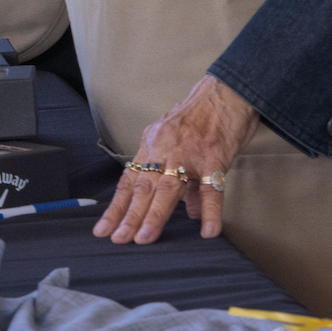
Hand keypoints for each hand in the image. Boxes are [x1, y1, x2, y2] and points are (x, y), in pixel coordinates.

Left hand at [95, 75, 257, 243]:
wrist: (227, 91)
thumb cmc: (203, 117)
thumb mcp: (181, 143)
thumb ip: (180, 177)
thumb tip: (187, 212)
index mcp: (152, 144)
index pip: (130, 180)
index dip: (117, 206)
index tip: (104, 228)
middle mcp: (165, 149)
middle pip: (143, 186)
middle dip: (129, 215)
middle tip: (118, 239)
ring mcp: (189, 153)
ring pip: (168, 188)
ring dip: (155, 215)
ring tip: (144, 238)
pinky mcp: (215, 157)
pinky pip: (212, 188)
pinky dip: (210, 211)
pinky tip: (207, 231)